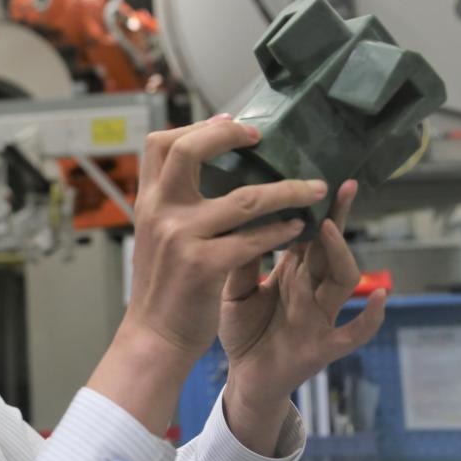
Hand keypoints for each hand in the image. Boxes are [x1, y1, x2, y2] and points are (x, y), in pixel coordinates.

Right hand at [90, 115, 326, 434]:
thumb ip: (174, 203)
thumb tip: (205, 169)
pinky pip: (255, 238)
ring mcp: (180, 238)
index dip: (196, 128)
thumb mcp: (156, 235)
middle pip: (189, 151)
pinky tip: (298, 228)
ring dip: (287, 190)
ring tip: (313, 188)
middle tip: (261, 138)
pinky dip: (282, 230)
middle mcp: (159, 213)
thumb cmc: (162, 286)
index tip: (228, 124)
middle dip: (228, 136)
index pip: (160, 144)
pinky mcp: (204, 266)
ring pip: (244, 198)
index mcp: (147, 202)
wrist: (154, 336)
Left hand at [218, 180, 385, 452]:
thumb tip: (239, 215)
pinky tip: (379, 297)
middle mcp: (313, 291)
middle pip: (331, 250)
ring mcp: (322, 318)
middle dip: (337, 219)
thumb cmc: (244, 331)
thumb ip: (242, 259)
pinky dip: (370, 317)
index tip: (320, 177)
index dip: (316, 208)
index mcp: (294, 273)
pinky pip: (354, 333)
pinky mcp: (323, 347)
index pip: (310, 235)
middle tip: (341, 187)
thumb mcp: (235, 290)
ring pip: (342, 282)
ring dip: (338, 255)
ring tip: (330, 230)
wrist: (244, 379)